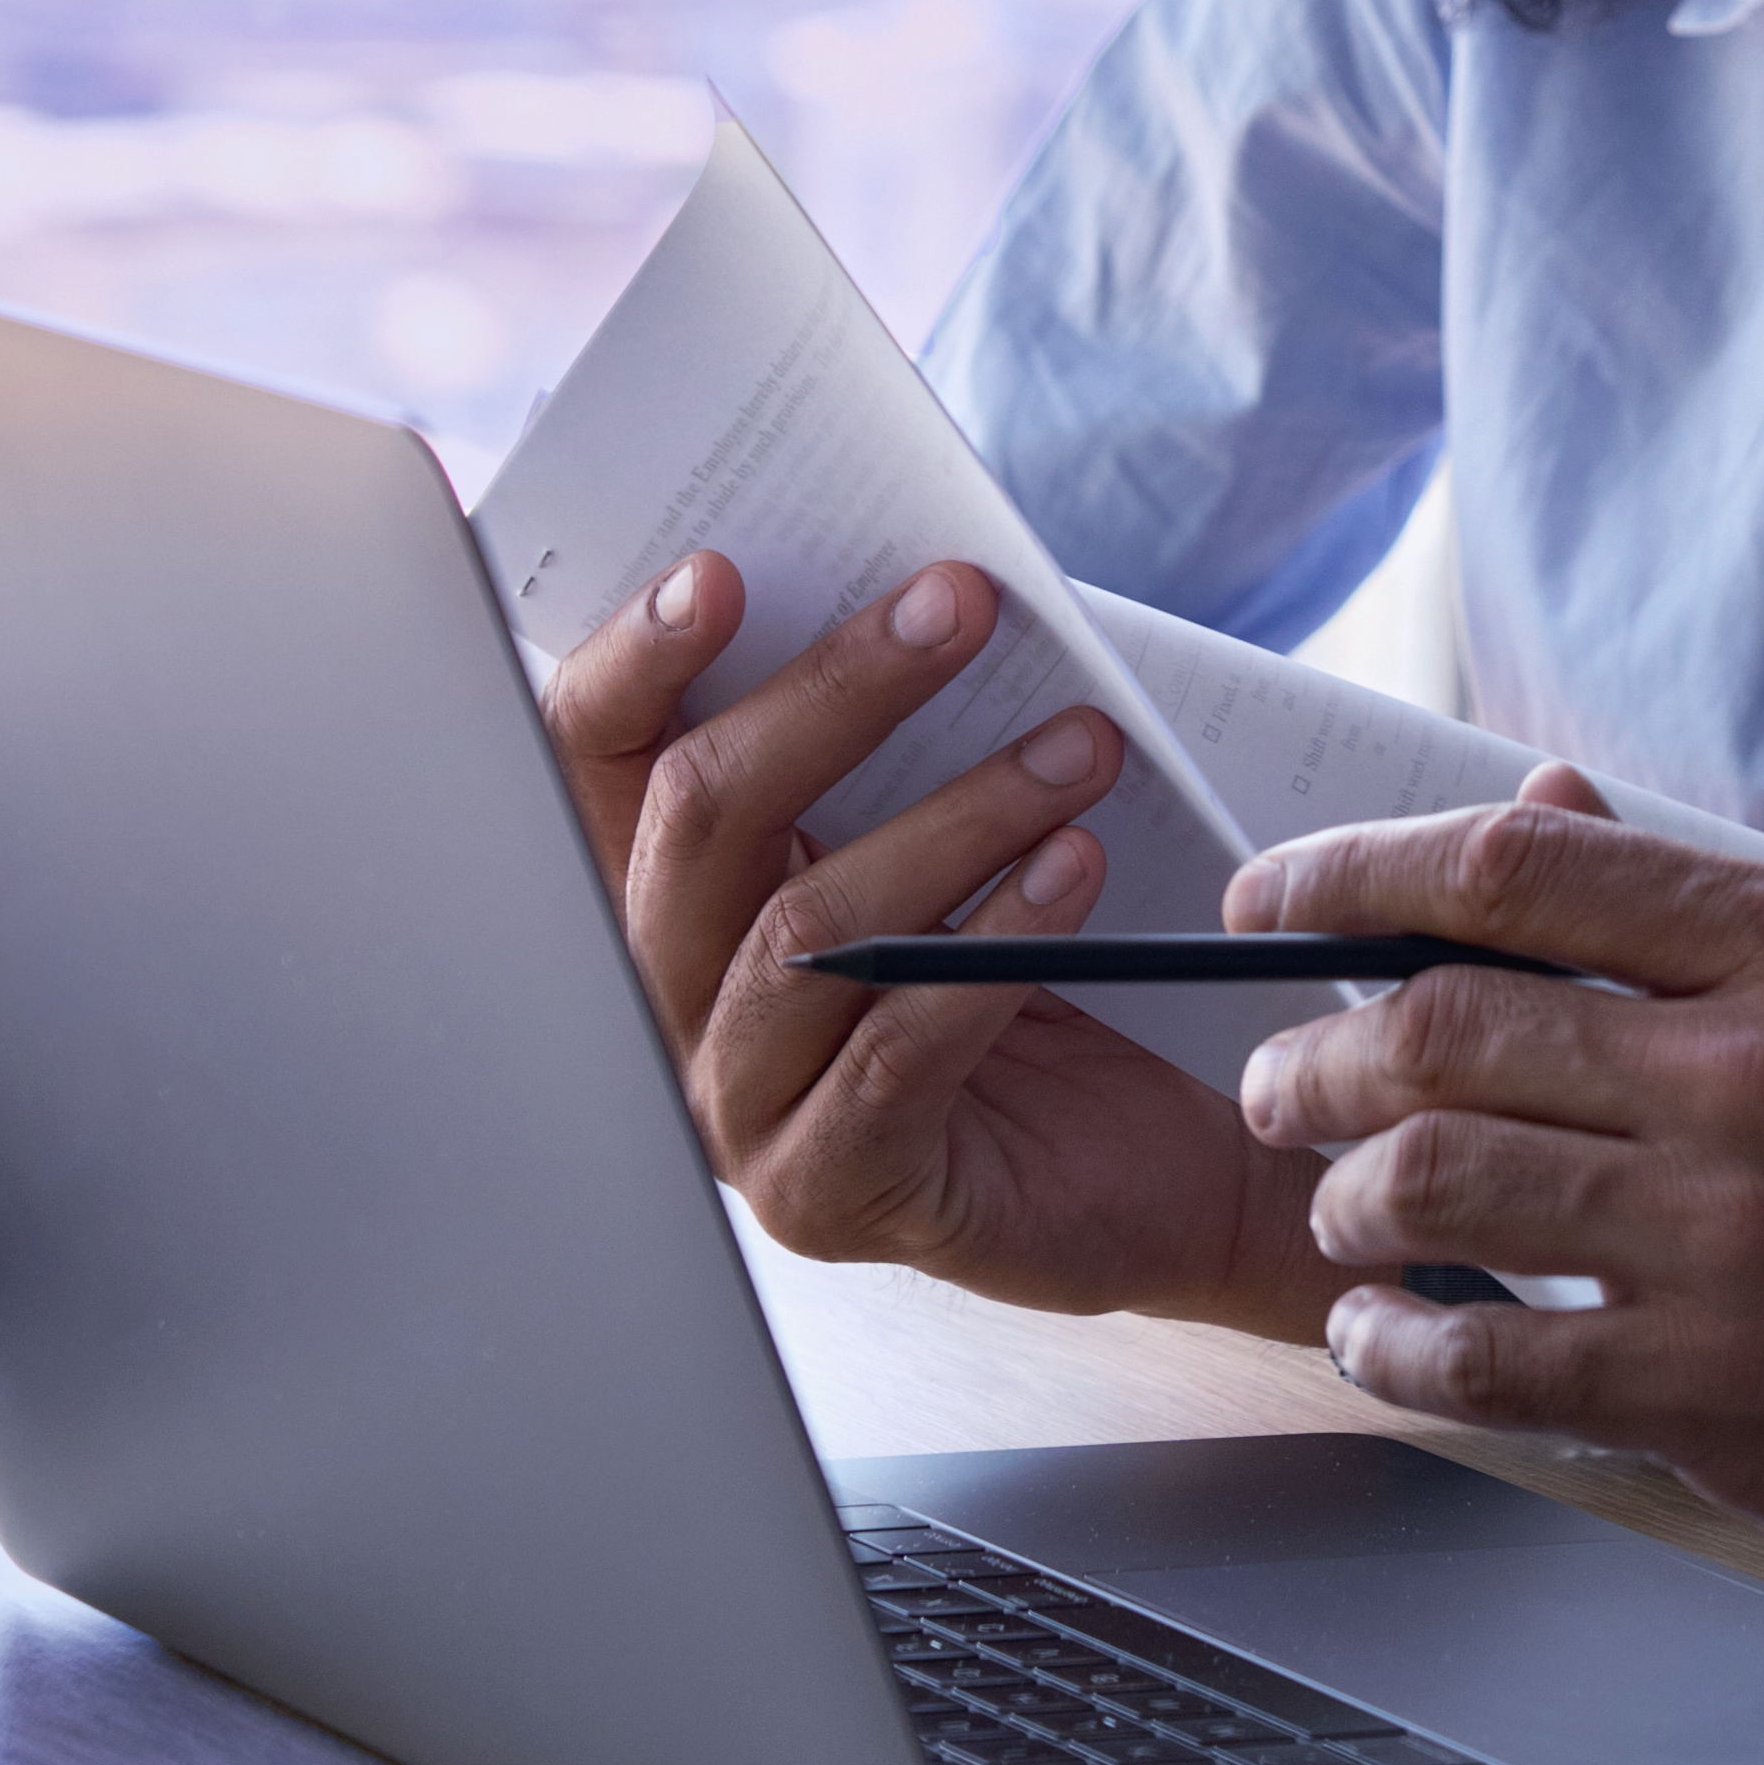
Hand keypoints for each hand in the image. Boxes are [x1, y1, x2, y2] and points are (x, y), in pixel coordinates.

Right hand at [538, 551, 1364, 1337]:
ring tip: (1079, 744)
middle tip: (963, 605)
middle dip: (834, 693)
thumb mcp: (955, 831)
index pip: (597, 761)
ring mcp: (737, 1109)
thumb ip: (900, 737)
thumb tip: (921, 588)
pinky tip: (1077, 869)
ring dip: (956, 814)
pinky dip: (991, 947)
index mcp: (675, 893)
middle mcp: (672, 1001)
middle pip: (702, 821)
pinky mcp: (830, 1193)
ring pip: (806, 930)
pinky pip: (893, 1052)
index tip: (721, 571)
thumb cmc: (1051, 968)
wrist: (1166, 1161)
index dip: (636, 662)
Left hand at [1226, 797, 1763, 1691]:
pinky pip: (1482, 1353)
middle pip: (1440, 1022)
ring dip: (1342, 1200)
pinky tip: (1386, 1343)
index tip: (1273, 897)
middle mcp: (1756, 1073)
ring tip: (1338, 1217)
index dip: (1352, 871)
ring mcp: (1730, 1234)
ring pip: (1432, 1179)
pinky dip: (1397, 1348)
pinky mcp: (1713, 1386)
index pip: (1515, 871)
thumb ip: (1724, 921)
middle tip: (1281, 1087)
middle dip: (1315, 1056)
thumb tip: (1552, 813)